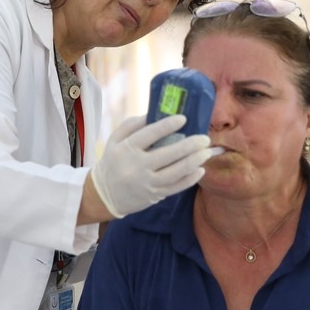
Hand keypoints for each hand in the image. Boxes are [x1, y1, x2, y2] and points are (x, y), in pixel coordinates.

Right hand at [90, 115, 213, 218]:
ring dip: (194, 162)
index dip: (167, 126)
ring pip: (176, 172)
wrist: (104, 195)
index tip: (183, 118)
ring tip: (206, 152)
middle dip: (190, 145)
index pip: (149, 134)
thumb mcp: (114, 140)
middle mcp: (137, 166)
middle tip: (204, 138)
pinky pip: (176, 187)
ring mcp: (147, 183)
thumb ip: (132, 125)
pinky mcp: (154, 195)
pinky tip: (200, 170)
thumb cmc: (112, 162)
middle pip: (168, 154)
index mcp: (126, 149)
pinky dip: (190, 179)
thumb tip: (154, 114)